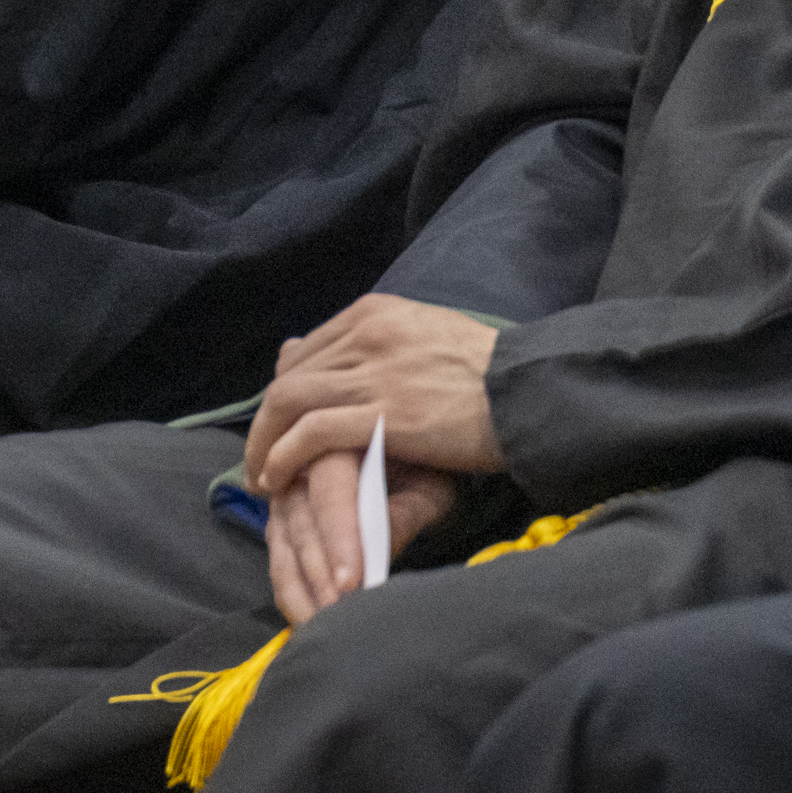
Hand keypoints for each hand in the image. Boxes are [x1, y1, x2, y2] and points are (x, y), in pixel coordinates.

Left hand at [244, 289, 504, 490]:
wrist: (531, 393)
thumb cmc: (489, 374)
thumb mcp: (425, 338)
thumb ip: (377, 345)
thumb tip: (329, 356)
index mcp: (375, 312)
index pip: (307, 350)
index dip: (284, 392)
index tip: (277, 426)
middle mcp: (366, 333)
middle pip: (291, 376)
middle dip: (267, 421)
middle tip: (260, 457)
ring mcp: (373, 373)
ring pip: (290, 402)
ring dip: (265, 443)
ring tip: (261, 477)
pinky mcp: (384, 415)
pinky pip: (311, 433)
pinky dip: (284, 456)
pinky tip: (277, 479)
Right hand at [263, 442, 460, 624]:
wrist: (411, 454)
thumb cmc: (426, 470)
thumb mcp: (429, 486)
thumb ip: (404, 514)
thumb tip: (383, 552)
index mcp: (339, 436)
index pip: (331, 490)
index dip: (339, 538)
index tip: (351, 583)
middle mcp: (301, 459)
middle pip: (300, 519)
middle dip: (319, 572)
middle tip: (339, 616)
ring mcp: (286, 490)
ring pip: (282, 542)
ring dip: (300, 587)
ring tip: (323, 626)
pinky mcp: (280, 519)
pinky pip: (278, 556)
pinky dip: (289, 590)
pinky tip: (307, 619)